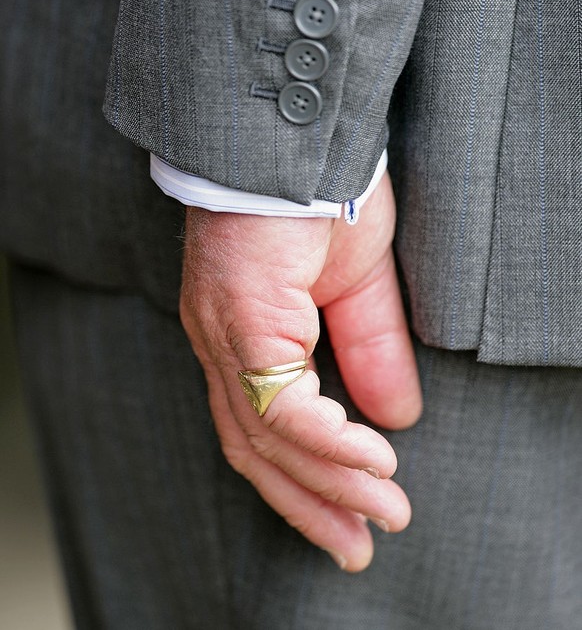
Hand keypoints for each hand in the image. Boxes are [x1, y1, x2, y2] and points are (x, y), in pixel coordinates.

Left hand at [180, 174, 421, 571]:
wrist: (290, 137)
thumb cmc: (316, 198)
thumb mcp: (354, 285)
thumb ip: (368, 350)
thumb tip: (395, 417)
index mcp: (240, 337)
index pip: (260, 431)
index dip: (305, 481)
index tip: (354, 515)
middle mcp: (220, 345)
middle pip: (255, 451)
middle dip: (311, 505)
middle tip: (359, 546)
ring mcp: (224, 334)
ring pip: (267, 440)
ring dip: (328, 485)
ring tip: (380, 516)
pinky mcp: (242, 319)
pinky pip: (281, 405)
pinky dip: (328, 443)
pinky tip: (372, 463)